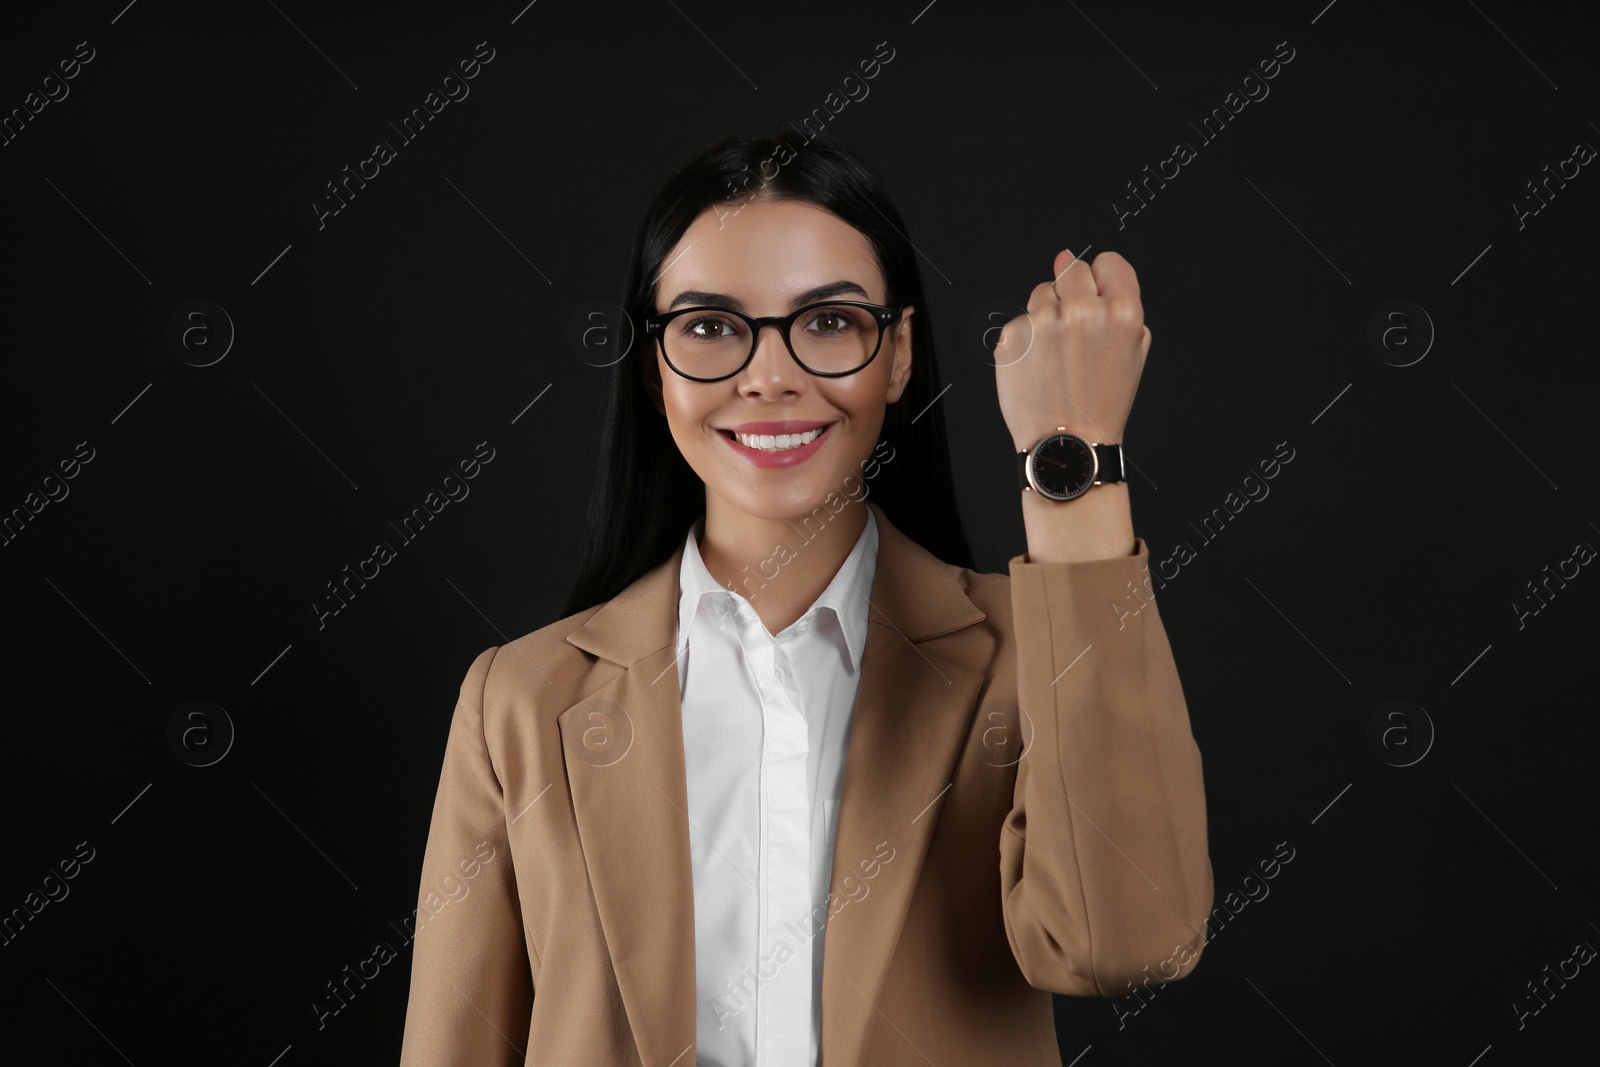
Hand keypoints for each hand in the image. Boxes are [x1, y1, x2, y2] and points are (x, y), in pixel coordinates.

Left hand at [994, 248, 1151, 450]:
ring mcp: (1043, 323)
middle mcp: (1082, 311)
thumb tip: (1064, 256)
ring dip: (1048, 316)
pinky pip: (1021, 321)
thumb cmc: (1103, 399)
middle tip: (1075, 336)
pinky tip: (1038, 368)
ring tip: (1057, 357)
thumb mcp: (1132, 349)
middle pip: (1072, 270)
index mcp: (1122, 312)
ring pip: (1042, 292)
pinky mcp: (1012, 337)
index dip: (1103, 283)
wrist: (1067, 443)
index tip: (1099, 303)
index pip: (1108, 262)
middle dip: (1074, 295)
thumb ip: (1113, 298)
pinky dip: (1027, 340)